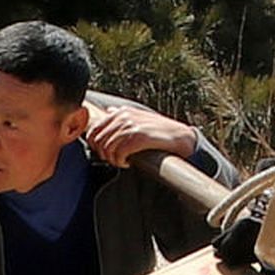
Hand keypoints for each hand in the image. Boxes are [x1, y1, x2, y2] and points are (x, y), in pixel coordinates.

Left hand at [83, 104, 197, 168]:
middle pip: (98, 141)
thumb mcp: (139, 117)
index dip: (95, 146)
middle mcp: (123, 116)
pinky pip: (119, 153)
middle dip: (104, 154)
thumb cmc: (159, 131)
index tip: (106, 153)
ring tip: (123, 161)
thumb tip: (109, 111)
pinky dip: (121, 161)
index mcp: (120, 112)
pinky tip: (129, 162)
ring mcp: (131, 126)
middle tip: (115, 160)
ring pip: (107, 148)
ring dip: (113, 159)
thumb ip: (123, 115)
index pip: (93, 130)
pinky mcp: (138, 137)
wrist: (180, 137)